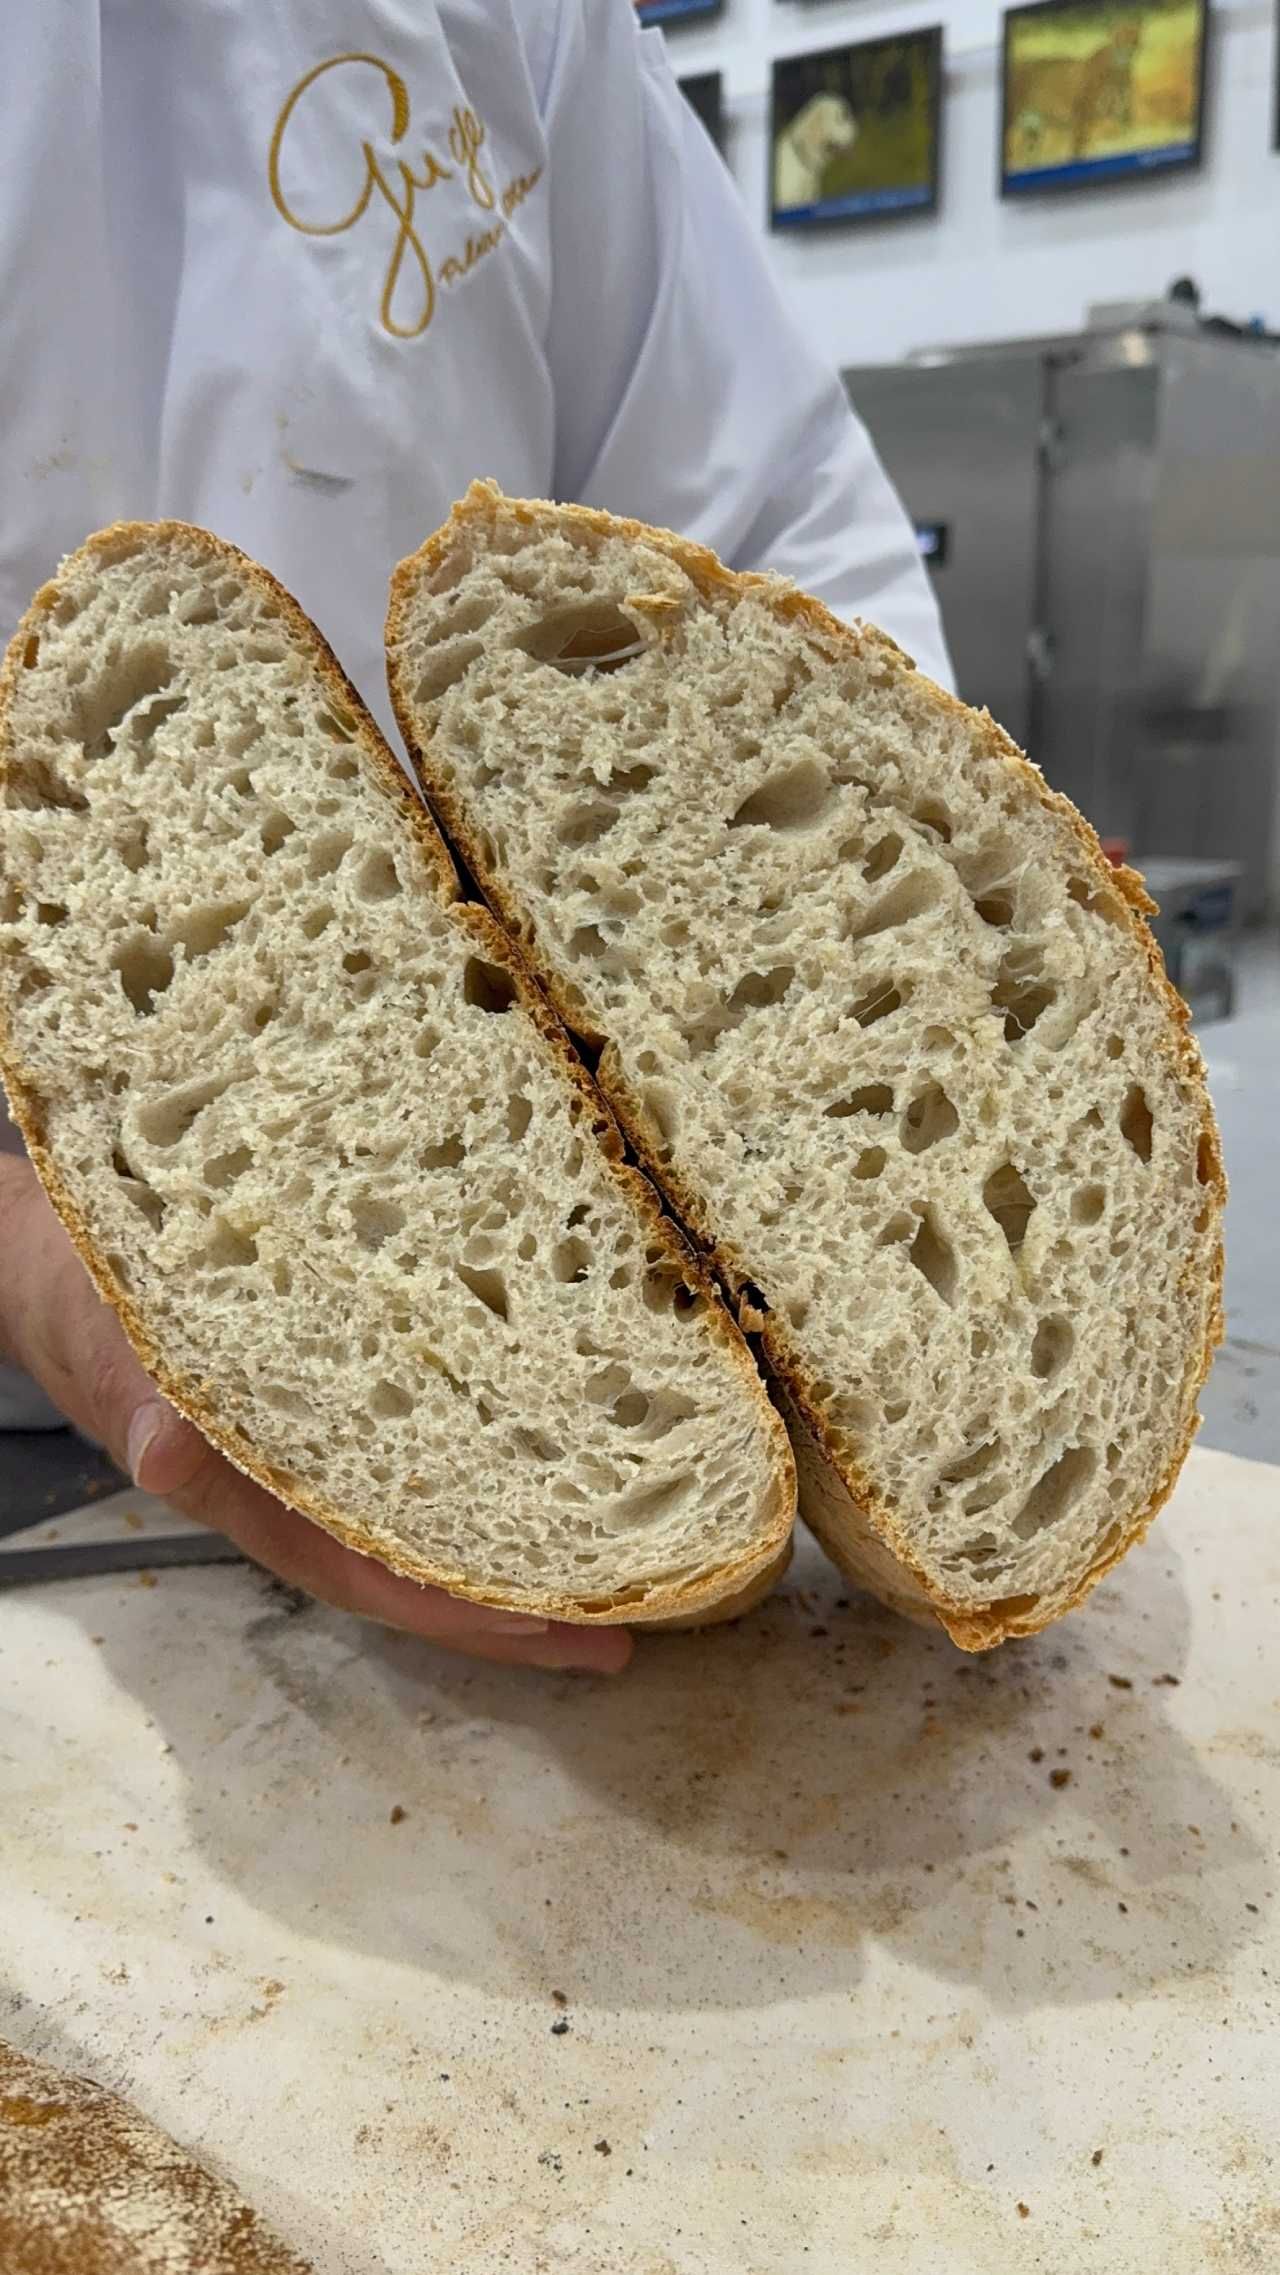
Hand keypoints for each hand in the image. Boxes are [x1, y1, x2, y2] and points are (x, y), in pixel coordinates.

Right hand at [0, 1156, 630, 1672]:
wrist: (57, 1261)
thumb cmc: (93, 1298)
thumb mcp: (115, 1342)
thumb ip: (146, 1398)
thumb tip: (168, 1446)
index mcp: (256, 1489)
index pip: (373, 1573)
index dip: (461, 1608)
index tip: (551, 1625)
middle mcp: (300, 1490)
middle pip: (420, 1574)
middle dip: (514, 1614)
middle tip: (621, 1633)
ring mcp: (321, 1459)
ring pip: (426, 1532)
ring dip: (512, 1561)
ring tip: (615, 1577)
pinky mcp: (338, 1410)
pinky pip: (419, 1469)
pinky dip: (484, 1486)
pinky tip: (549, 1480)